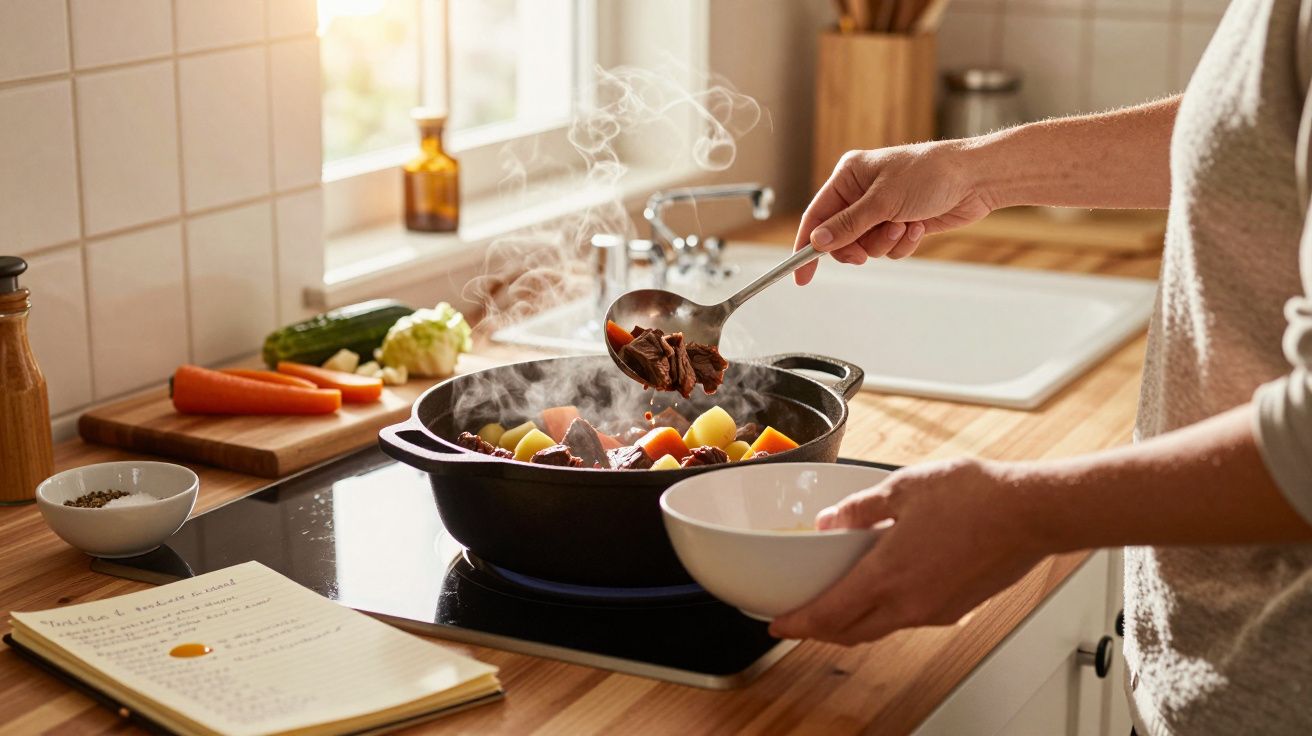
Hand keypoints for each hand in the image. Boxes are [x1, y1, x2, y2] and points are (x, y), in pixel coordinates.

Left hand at [769, 458, 1047, 644]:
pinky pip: (907, 619)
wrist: (1031, 513)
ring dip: (852, 623)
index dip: (797, 624)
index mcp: (888, 575)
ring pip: (879, 628)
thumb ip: (860, 509)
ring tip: (836, 605)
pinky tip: (884, 589)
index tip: (777, 625)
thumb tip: (831, 522)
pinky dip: (884, 612)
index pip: (829, 615)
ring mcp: (935, 611)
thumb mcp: (903, 488)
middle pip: (850, 632)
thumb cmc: (976, 498)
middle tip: (799, 620)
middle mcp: (910, 604)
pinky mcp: (955, 609)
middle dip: (819, 630)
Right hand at [794, 140, 995, 284]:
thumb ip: (848, 224)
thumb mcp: (883, 201)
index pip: (816, 215)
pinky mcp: (901, 223)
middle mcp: (861, 192)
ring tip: (905, 225)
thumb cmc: (930, 174)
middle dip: (857, 246)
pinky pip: (888, 248)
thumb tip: (818, 242)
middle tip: (866, 252)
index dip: (807, 246)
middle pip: (840, 237)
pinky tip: (918, 226)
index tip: (801, 274)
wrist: (975, 178)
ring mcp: (882, 209)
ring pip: (866, 246)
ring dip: (885, 243)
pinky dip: (902, 244)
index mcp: (849, 176)